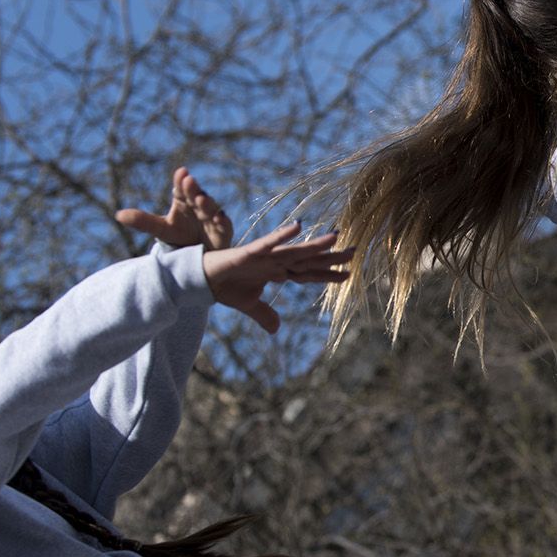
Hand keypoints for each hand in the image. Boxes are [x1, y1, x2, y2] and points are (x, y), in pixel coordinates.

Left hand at [117, 166, 234, 249]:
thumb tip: (118, 215)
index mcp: (183, 201)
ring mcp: (212, 218)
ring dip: (207, 202)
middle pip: (196, 195)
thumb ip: (143, 221)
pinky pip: (224, 225)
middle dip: (193, 188)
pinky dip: (222, 221)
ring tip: (200, 198)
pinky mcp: (223, 232)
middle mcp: (198, 206)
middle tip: (188, 180)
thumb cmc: (179, 238)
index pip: (181, 188)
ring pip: (210, 208)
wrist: (196, 257)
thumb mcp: (161, 229)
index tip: (181, 173)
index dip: (181, 181)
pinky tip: (219, 217)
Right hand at [203, 223, 353, 333]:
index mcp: (277, 272)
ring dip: (314, 245)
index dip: (327, 274)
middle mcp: (275, 262)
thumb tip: (276, 330)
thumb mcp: (249, 305)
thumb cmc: (225, 286)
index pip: (308, 273)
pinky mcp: (249, 252)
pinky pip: (268, 243)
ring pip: (294, 250)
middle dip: (331, 257)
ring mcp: (264, 256)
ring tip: (335, 238)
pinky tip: (298, 226)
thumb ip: (264, 315)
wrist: (200, 280)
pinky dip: (282, 236)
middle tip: (355, 251)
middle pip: (308, 259)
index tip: (349, 275)